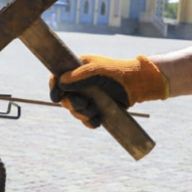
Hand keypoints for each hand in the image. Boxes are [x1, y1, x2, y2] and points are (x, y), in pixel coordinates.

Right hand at [49, 55, 167, 128]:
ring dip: (82, 114)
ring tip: (94, 111)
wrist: (137, 84)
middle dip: (72, 104)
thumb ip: (78, 76)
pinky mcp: (97, 108)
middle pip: (65, 98)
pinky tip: (97, 120)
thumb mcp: (97, 70)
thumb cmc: (117, 72)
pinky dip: (89, 121)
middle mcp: (80, 83)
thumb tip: (60, 83)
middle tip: (84, 105)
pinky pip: (86, 119)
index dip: (54, 88)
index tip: (56, 98)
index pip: (58, 78)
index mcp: (77, 69)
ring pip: (75, 111)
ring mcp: (88, 96)